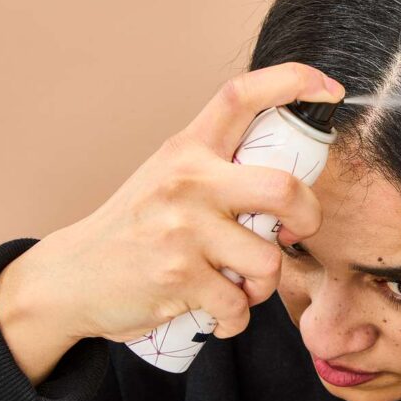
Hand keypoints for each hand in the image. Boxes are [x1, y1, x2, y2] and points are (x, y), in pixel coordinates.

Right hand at [0, 63, 344, 344]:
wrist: (71, 277)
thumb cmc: (137, 229)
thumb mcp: (169, 178)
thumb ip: (221, 170)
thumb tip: (291, 183)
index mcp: (188, 149)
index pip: (242, 96)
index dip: (293, 82)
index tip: (330, 90)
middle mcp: (187, 180)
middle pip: (283, 189)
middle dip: (307, 218)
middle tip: (293, 233)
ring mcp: (181, 229)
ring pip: (268, 260)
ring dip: (263, 284)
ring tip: (238, 282)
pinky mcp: (178, 278)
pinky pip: (239, 305)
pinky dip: (235, 318)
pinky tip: (217, 310)